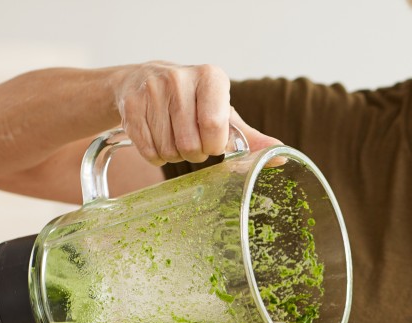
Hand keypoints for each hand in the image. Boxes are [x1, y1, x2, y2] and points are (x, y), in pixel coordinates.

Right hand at [110, 61, 279, 165]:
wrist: (144, 81)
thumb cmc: (195, 102)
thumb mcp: (224, 114)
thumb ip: (250, 137)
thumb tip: (282, 155)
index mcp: (211, 77)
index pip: (214, 126)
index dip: (214, 145)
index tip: (213, 141)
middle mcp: (179, 78)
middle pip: (191, 144)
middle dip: (195, 153)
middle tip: (193, 141)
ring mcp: (150, 90)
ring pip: (168, 150)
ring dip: (175, 156)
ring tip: (176, 138)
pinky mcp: (129, 105)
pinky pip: (148, 151)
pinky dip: (156, 156)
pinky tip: (159, 140)